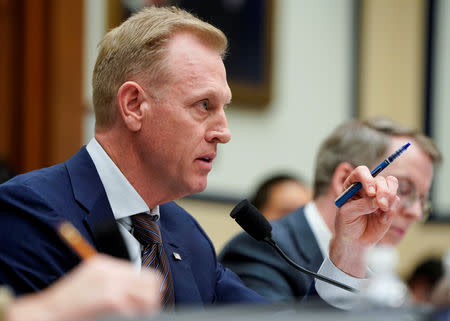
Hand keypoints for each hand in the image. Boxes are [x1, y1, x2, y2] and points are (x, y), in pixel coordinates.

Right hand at [7, 255, 160, 320]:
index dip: (148, 289)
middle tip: (144, 311)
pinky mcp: (111, 299)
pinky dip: (133, 316)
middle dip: (151, 298)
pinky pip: (135, 310)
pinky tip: (121, 318)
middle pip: (152, 281)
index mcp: (105, 264)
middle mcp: (111, 270)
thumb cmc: (65, 305)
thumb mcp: (89, 282)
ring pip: (148, 296)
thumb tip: (138, 291)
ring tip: (132, 316)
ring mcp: (112, 284)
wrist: (45, 315)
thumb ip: (112, 281)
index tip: (145, 301)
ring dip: (144, 309)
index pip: (143, 273)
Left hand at [329, 166, 399, 277]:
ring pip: (392, 184)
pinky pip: (396, 201)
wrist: (355, 240)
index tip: (370, 192)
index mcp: (352, 185)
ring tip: (383, 211)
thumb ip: (361, 205)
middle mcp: (367, 187)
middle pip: (380, 178)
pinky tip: (382, 220)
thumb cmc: (346, 224)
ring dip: (390, 197)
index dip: (367, 178)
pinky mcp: (389, 204)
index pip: (361, 172)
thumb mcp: (347, 214)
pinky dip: (391, 210)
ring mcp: (379, 194)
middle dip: (383, 191)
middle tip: (381, 205)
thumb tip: (377, 201)